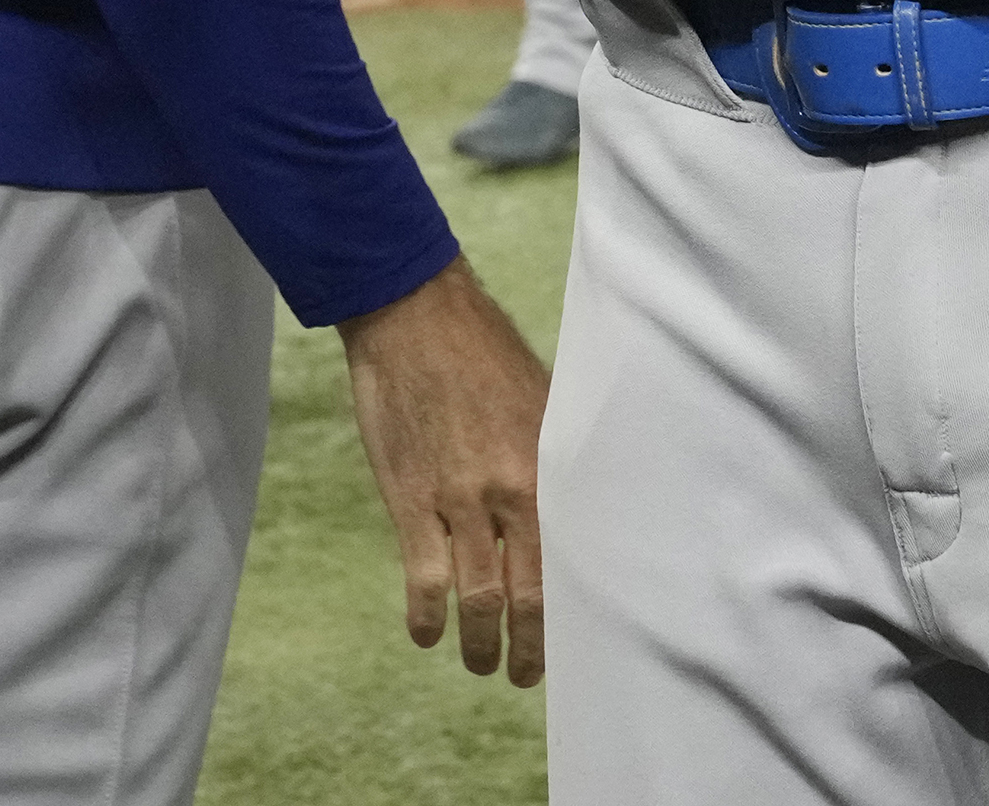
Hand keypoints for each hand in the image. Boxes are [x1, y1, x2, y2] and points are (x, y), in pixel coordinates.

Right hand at [335, 255, 549, 686]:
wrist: (413, 313)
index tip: (577, 646)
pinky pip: (423, 576)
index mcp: (548, 469)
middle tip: (525, 675)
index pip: (571, 563)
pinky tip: (426, 634)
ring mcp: (457, 499)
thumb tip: (578, 508)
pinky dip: (426, 615)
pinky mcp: (410, 497)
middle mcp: (510, 492)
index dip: (572, 614)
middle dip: (529, 648)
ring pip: (478, 597)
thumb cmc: (484, 351)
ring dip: (479, 643)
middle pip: (528, 595)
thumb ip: (556, 460)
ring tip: (480, 664)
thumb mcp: (542, 400)